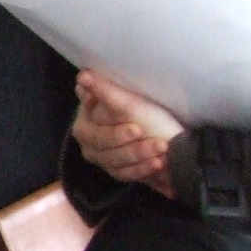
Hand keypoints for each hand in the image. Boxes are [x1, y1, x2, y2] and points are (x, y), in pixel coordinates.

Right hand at [72, 71, 184, 195]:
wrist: (168, 130)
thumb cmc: (145, 110)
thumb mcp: (128, 101)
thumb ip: (104, 89)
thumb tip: (83, 76)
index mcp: (86, 122)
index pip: (93, 130)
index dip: (112, 130)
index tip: (136, 127)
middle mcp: (90, 143)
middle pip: (103, 147)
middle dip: (127, 142)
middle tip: (148, 136)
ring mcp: (103, 159)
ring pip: (116, 161)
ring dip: (139, 155)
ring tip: (162, 149)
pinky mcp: (118, 172)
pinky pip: (127, 174)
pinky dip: (144, 169)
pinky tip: (158, 163)